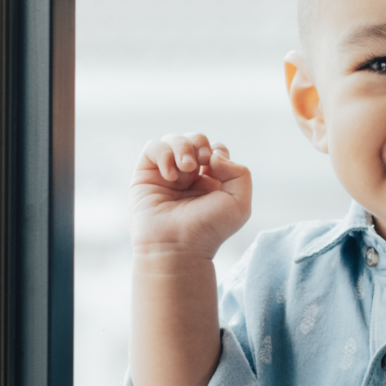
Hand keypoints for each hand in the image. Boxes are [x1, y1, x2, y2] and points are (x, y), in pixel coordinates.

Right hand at [130, 133, 251, 260]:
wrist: (178, 246)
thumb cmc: (208, 229)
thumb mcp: (239, 203)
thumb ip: (240, 172)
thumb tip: (214, 156)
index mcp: (210, 181)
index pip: (215, 149)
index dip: (217, 151)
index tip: (216, 169)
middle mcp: (188, 176)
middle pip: (195, 139)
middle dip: (200, 144)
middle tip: (201, 163)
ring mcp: (166, 175)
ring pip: (173, 139)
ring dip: (183, 147)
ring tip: (186, 168)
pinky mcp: (145, 176)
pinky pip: (152, 147)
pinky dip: (163, 153)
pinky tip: (171, 175)